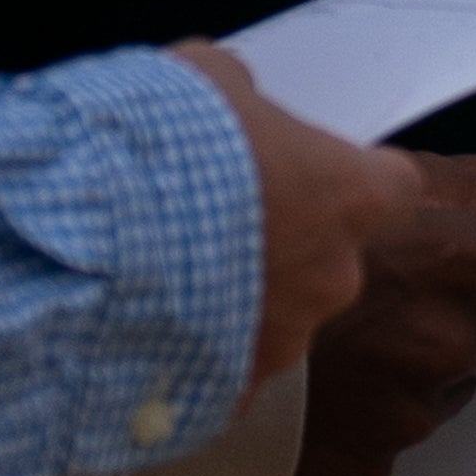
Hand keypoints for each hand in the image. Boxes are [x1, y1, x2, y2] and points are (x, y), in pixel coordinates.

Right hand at [165, 43, 406, 386]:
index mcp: (350, 196)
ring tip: (169, 280)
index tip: (319, 179)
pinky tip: (151, 336)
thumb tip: (238, 102)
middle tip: (224, 229)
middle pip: (336, 261)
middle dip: (290, 247)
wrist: (80, 243)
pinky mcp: (233, 391)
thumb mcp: (205, 83)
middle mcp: (335, 276)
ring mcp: (288, 340)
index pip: (395, 190)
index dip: (354, 183)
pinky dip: (200, 360)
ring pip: (284, 320)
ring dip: (244, 303)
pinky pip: (230, 376)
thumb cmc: (153, 151)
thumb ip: (243, 100)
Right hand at [288, 153, 475, 475]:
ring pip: (450, 382)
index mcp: (454, 254)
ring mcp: (407, 407)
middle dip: (470, 307)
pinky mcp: (368, 463)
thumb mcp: (376, 171)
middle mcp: (442, 336)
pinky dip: (368, 413)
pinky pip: (398, 435)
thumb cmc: (259, 222)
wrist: (151, 304)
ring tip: (341, 334)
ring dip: (414, 360)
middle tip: (393, 285)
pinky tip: (320, 383)